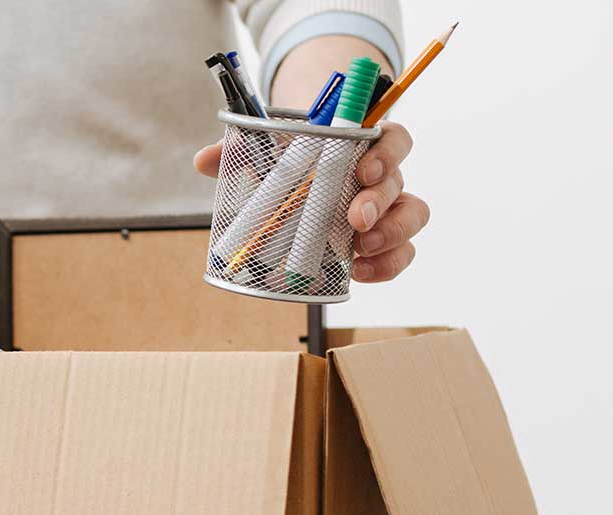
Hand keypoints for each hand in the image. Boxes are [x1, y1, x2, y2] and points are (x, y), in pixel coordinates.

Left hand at [193, 120, 430, 281]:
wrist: (298, 182)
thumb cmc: (290, 161)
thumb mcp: (266, 151)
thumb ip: (238, 151)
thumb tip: (204, 161)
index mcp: (361, 146)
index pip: (392, 138)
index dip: (386, 153)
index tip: (363, 170)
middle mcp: (380, 176)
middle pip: (400, 182)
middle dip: (380, 202)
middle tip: (354, 219)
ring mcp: (385, 209)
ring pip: (412, 216)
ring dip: (391, 235)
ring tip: (359, 251)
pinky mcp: (380, 241)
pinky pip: (400, 252)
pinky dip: (386, 265)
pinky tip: (361, 273)